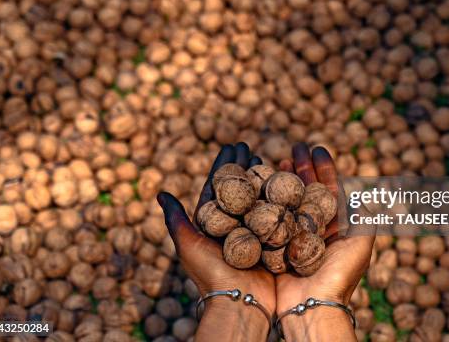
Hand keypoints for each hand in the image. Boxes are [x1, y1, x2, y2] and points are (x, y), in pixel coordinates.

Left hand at [157, 143, 274, 341]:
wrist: (239, 303)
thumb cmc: (211, 275)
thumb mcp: (189, 245)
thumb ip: (177, 219)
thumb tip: (159, 193)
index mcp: (213, 224)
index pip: (218, 186)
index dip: (225, 165)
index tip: (232, 145)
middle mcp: (235, 225)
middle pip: (240, 188)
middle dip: (244, 166)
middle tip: (249, 145)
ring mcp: (255, 232)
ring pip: (260, 197)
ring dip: (263, 176)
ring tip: (269, 157)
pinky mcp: (273, 241)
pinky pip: (278, 214)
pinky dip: (282, 196)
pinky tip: (288, 181)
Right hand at [275, 143, 375, 341]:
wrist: (313, 305)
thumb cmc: (340, 273)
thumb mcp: (361, 241)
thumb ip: (366, 215)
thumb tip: (372, 191)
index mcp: (336, 226)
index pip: (329, 189)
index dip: (324, 168)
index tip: (316, 149)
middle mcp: (314, 228)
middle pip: (307, 190)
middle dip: (301, 168)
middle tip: (293, 149)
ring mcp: (294, 236)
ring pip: (288, 200)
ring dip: (284, 180)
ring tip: (276, 162)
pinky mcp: (275, 245)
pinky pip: (270, 218)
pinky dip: (265, 200)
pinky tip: (261, 185)